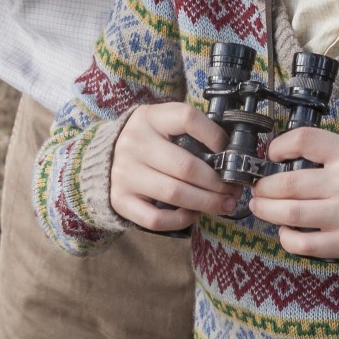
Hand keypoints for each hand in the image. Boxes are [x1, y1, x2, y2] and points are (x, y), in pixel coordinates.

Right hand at [110, 103, 238, 233]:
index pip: (188, 119)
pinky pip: (155, 219)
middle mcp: (134, 144)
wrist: (104, 157)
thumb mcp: (163, 123)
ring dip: (206, 203)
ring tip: (224, 205)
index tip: (230, 152)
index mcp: (149, 118)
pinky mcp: (120, 200)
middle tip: (234, 190)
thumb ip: (190, 131)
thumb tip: (230, 154)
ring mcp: (124, 174)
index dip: (215, 135)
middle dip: (217, 182)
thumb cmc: (148, 141)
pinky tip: (193, 213)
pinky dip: (180, 219)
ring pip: (174, 194)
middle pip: (186, 166)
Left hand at [247, 128, 338, 260]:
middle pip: (288, 183)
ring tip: (260, 207)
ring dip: (267, 210)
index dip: (279, 145)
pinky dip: (286, 236)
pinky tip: (284, 229)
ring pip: (291, 214)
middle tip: (258, 188)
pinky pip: (303, 243)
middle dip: (264, 187)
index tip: (271, 154)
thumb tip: (279, 156)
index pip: (304, 140)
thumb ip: (325, 153)